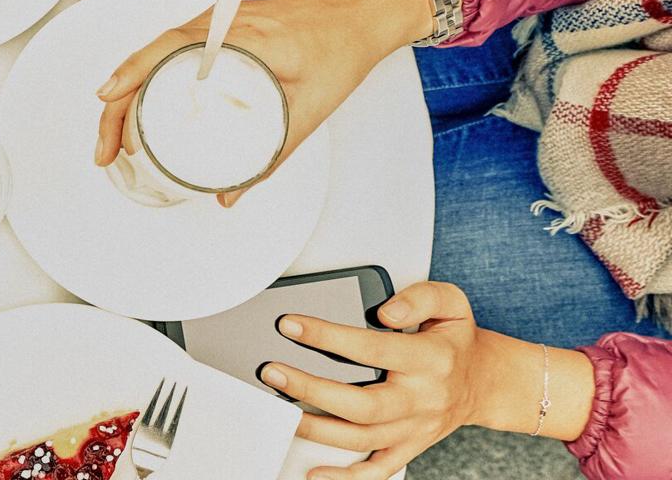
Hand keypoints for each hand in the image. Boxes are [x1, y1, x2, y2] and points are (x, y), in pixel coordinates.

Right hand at [94, 0, 429, 205]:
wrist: (355, 17)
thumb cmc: (339, 50)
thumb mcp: (308, 112)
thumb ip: (268, 158)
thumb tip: (230, 192)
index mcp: (246, 38)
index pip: (172, 48)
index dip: (132, 73)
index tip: (108, 100)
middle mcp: (223, 23)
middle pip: (150, 55)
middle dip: (117, 103)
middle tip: (108, 148)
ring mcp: (215, 21)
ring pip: (153, 51)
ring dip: (127, 90)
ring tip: (115, 135)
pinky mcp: (215, 27)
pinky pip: (167, 48)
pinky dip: (144, 76)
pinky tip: (137, 104)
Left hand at [258, 282, 595, 479]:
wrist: (486, 382)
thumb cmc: (457, 341)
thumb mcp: (451, 303)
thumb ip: (419, 297)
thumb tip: (385, 311)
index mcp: (431, 359)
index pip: (373, 348)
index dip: (328, 337)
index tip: (291, 326)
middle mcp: (422, 398)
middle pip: (363, 404)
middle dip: (312, 390)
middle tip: (273, 372)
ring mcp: (415, 428)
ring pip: (362, 439)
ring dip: (317, 429)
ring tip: (281, 411)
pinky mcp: (410, 447)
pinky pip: (378, 470)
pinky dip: (345, 476)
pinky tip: (315, 470)